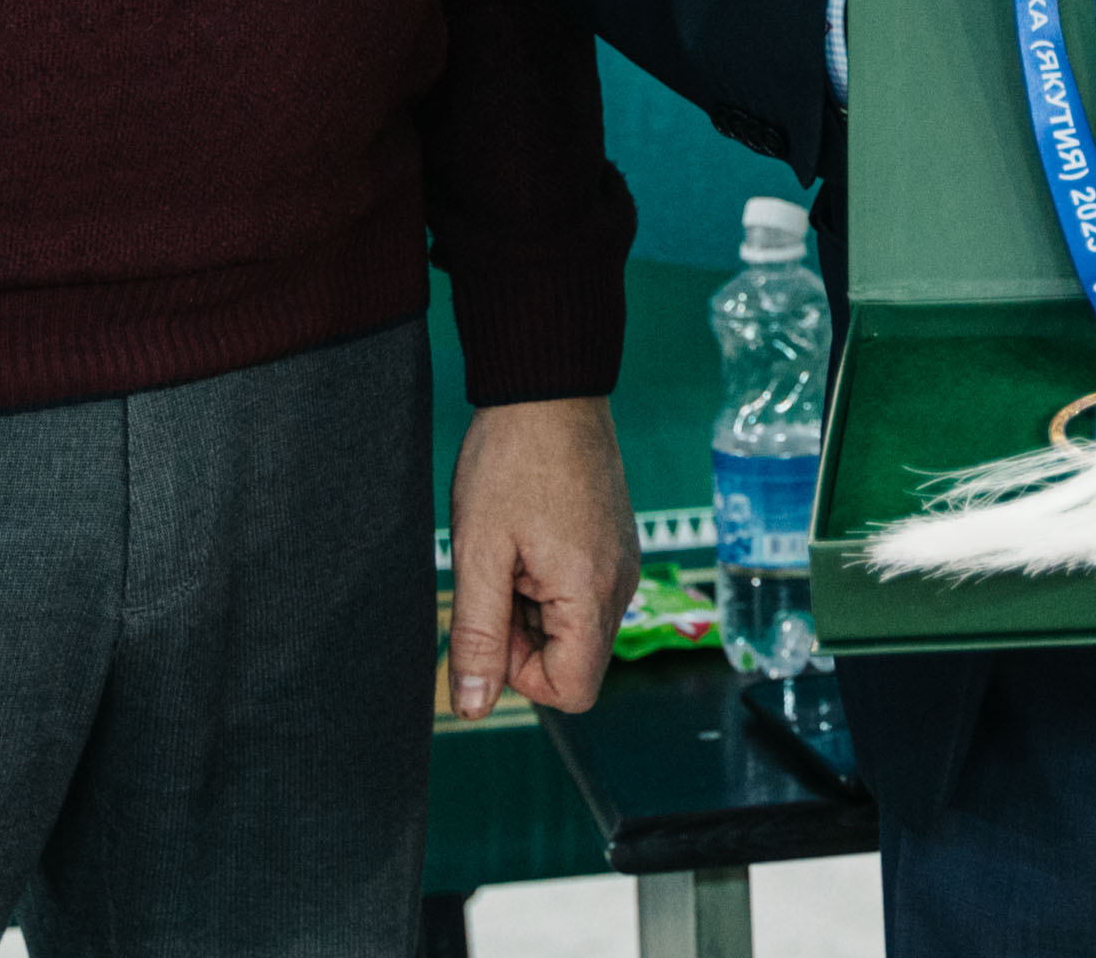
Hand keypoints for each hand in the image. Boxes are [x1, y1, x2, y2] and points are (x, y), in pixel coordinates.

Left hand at [449, 396, 638, 717]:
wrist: (547, 388)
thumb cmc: (512, 458)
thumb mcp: (478, 552)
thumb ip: (477, 635)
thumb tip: (473, 706)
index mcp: (590, 592)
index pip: (573, 691)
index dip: (522, 676)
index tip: (494, 624)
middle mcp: (621, 584)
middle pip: (576, 661)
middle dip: (525, 639)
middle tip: (494, 579)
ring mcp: (623, 563)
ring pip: (576, 628)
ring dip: (534, 609)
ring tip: (509, 552)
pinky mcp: (615, 545)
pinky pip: (583, 594)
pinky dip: (549, 584)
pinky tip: (527, 539)